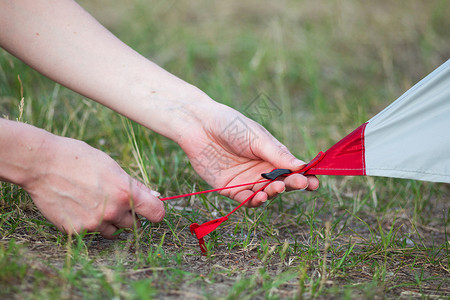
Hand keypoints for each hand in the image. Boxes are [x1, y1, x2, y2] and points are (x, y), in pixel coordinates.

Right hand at [21, 133, 163, 238]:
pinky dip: (89, 222)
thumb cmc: (79, 158)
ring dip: (111, 221)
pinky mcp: (76, 230)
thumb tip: (152, 196)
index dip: (157, 211)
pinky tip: (78, 206)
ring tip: (96, 202)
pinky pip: (91, 231)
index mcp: (126, 192)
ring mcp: (94, 223)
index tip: (151, 210)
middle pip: (134, 224)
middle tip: (116, 201)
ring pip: (113, 231)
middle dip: (130, 215)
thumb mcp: (112, 166)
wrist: (41, 164)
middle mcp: (112, 211)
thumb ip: (133, 185)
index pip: (156, 213)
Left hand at [178, 104, 319, 207]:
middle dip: (291, 185)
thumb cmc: (230, 125)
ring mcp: (245, 181)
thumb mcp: (257, 138)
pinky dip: (252, 201)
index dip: (304, 177)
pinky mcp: (229, 188)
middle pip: (280, 184)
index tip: (314, 183)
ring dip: (272, 194)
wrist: (199, 125)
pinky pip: (244, 200)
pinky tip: (258, 198)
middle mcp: (260, 171)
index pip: (292, 170)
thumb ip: (277, 154)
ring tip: (276, 189)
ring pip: (264, 194)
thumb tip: (303, 166)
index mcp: (271, 156)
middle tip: (298, 184)